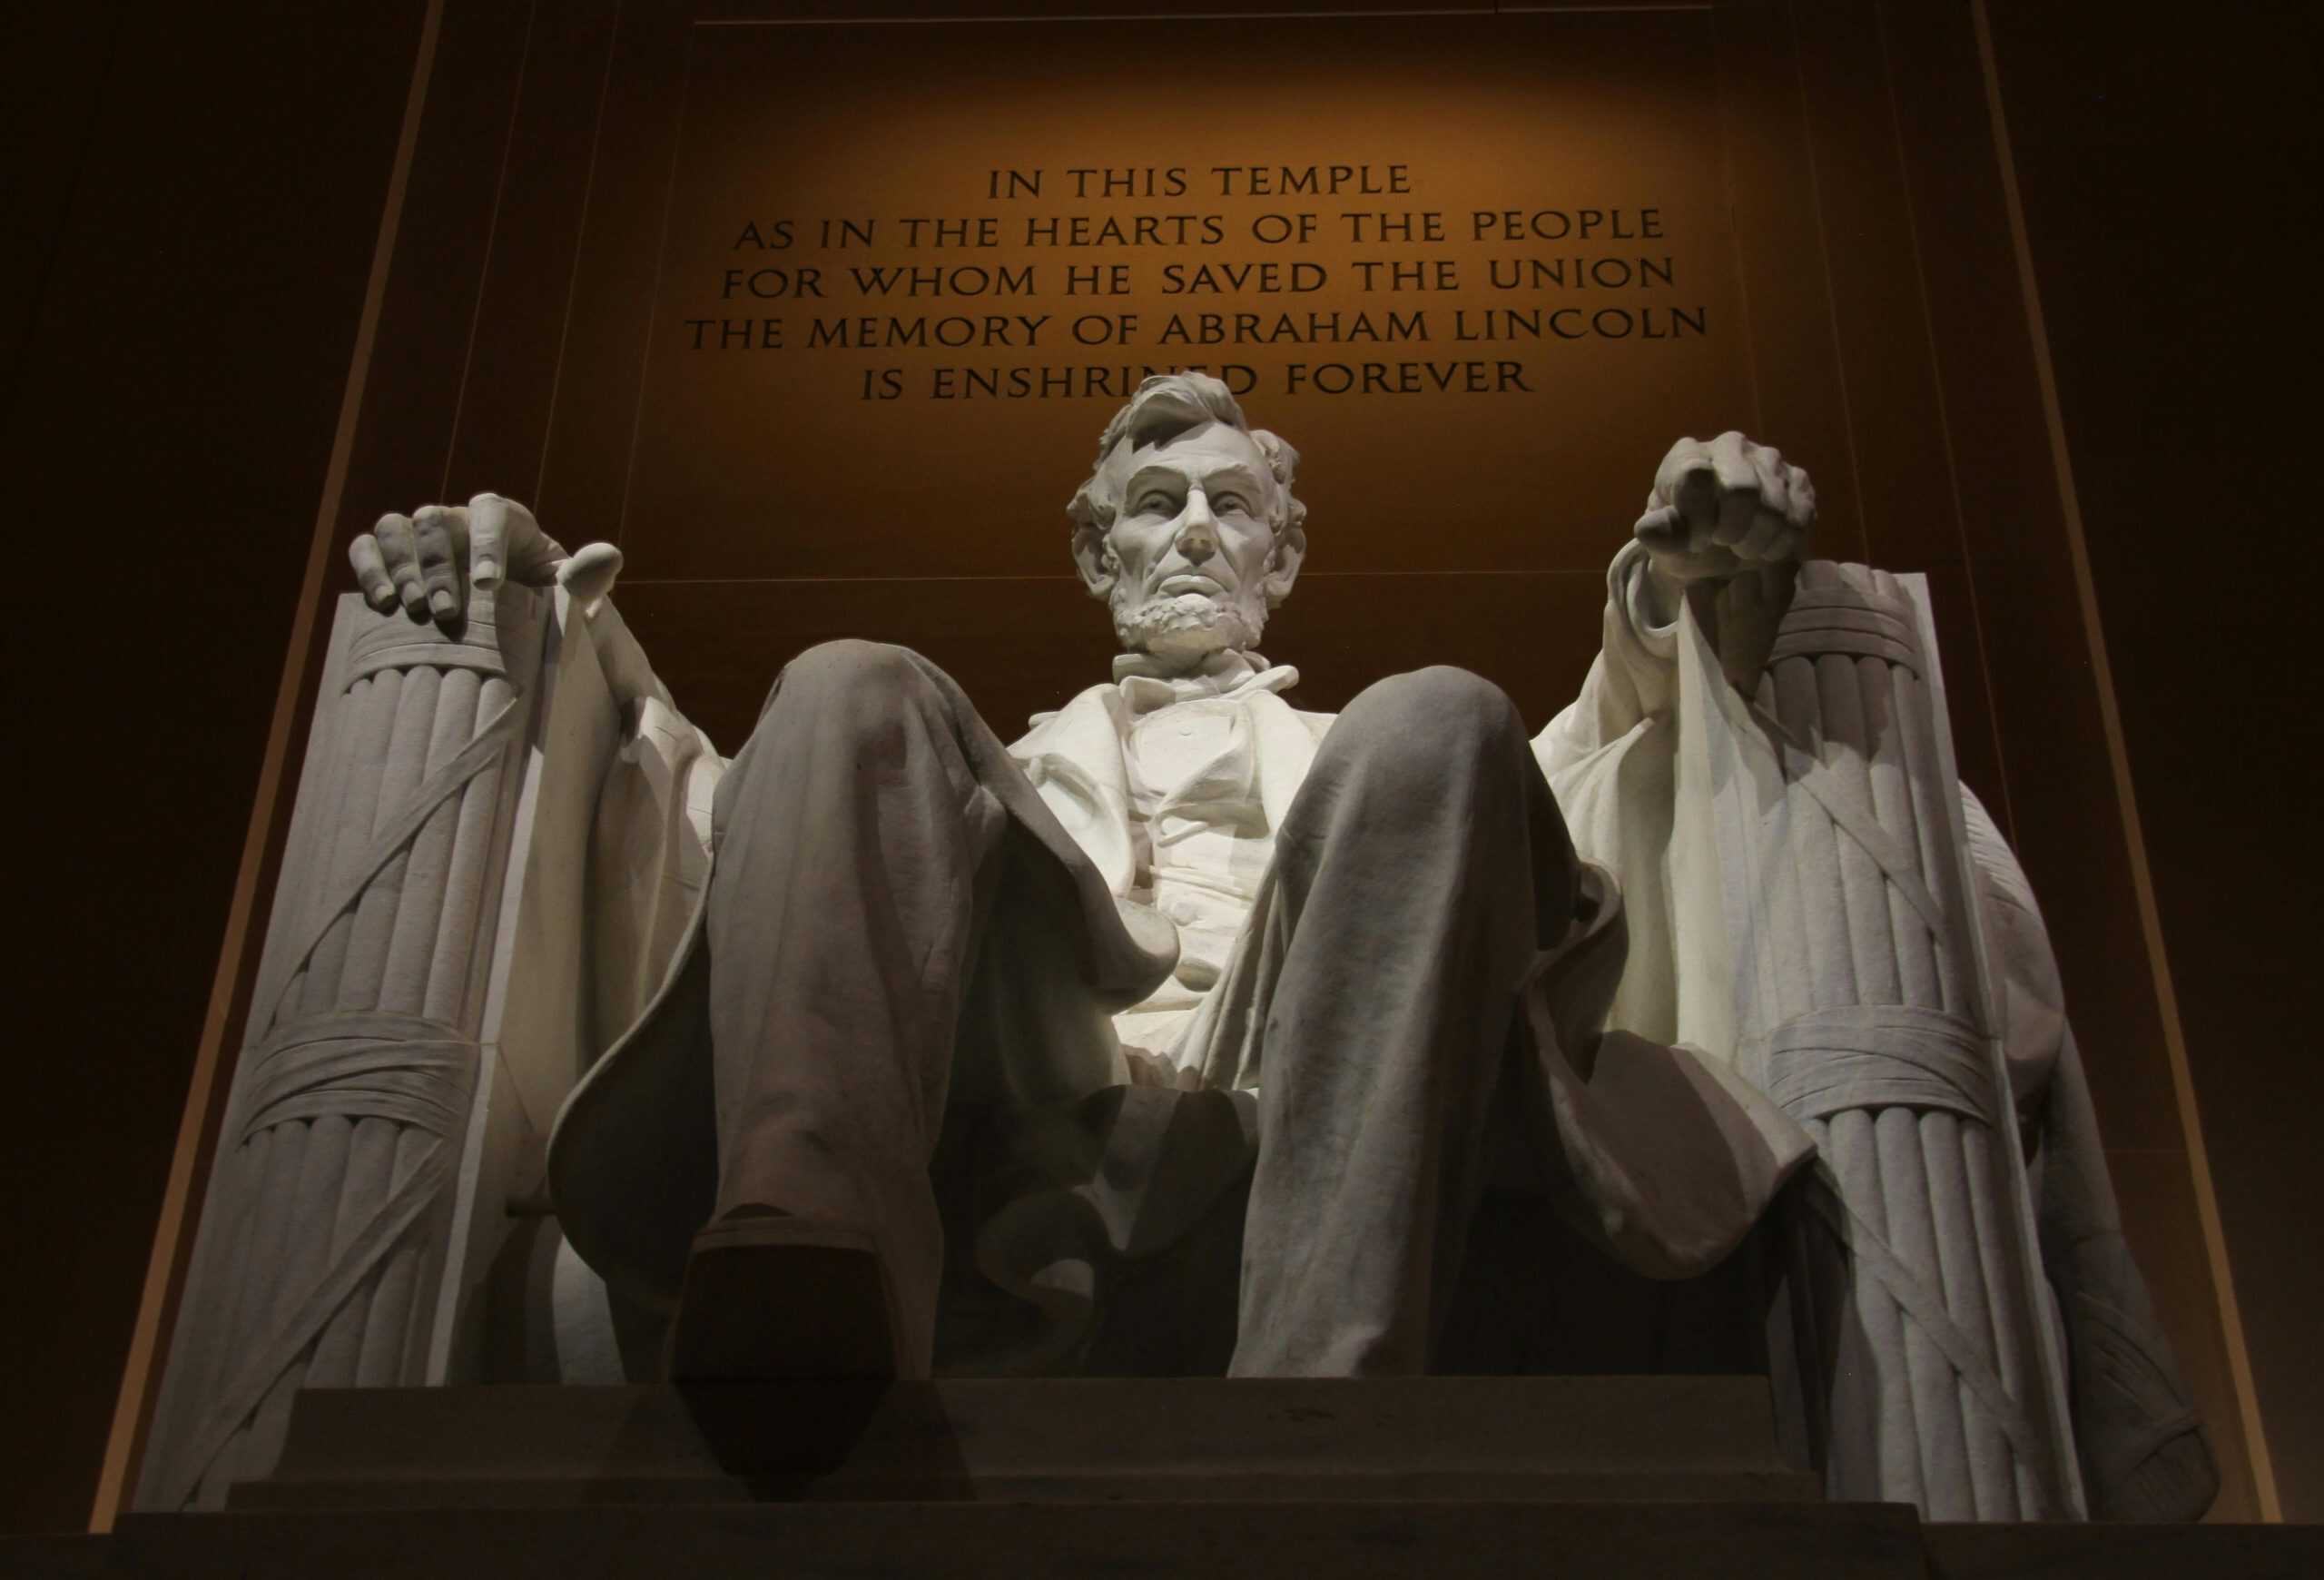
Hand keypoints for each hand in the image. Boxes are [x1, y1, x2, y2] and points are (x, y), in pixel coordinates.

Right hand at [349, 493, 568, 628]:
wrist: (511, 629)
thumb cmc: (544, 608)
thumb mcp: (569, 598)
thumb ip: (584, 580)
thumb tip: (609, 556)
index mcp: (505, 518)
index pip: (491, 513)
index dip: (486, 544)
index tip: (488, 586)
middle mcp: (457, 518)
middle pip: (435, 520)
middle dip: (437, 566)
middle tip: (446, 613)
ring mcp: (421, 536)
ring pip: (394, 527)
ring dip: (399, 566)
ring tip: (409, 609)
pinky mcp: (392, 558)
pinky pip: (366, 547)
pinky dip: (368, 568)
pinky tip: (381, 603)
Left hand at [1634, 432, 1813, 586]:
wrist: (1720, 550)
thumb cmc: (1686, 542)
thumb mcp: (1666, 546)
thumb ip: (1659, 537)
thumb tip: (1647, 530)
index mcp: (1687, 455)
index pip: (1695, 477)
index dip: (1698, 519)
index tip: (1696, 541)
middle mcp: (1730, 445)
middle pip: (1742, 490)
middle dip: (1732, 530)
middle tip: (1724, 544)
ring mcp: (1768, 458)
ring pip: (1774, 506)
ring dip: (1757, 541)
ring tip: (1742, 548)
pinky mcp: (1797, 479)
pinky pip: (1798, 516)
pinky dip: (1781, 543)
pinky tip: (1765, 548)